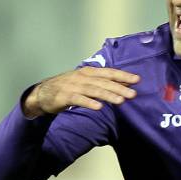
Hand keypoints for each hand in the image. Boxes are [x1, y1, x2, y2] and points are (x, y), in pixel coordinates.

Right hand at [23, 67, 139, 117]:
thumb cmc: (68, 87)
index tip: (137, 80)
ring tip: (121, 101)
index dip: (123, 76)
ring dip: (108, 95)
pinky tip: (99, 107)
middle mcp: (82, 77)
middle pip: (104, 82)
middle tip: (133, 94)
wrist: (42, 93)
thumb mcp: (85, 82)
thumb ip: (102, 83)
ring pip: (94, 90)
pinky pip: (79, 99)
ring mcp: (73, 86)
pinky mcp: (65, 96)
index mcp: (88, 72)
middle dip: (119, 87)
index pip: (109, 72)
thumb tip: (123, 86)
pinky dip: (89, 103)